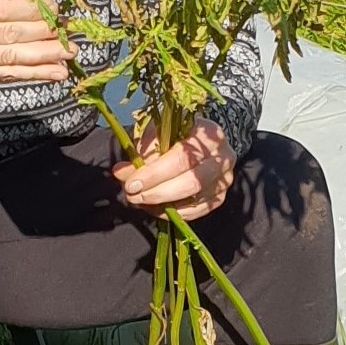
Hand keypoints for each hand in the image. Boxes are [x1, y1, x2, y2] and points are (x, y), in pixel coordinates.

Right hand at [0, 0, 71, 98]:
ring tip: (69, 54)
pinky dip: (33, 74)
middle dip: (44, 35)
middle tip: (68, 33)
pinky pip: (4, 74)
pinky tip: (55, 72)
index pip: (2, 9)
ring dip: (44, 58)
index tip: (56, 10)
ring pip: (10, 59)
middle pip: (9, 35)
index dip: (34, 11)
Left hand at [114, 116, 235, 220]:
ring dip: (163, 204)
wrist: (200, 139)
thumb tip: (121, 172)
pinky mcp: (219, 196)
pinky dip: (173, 213)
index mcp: (208, 132)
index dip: (155, 173)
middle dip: (158, 192)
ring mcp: (224, 179)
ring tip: (140, 201)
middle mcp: (223, 156)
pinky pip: (196, 211)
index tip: (131, 183)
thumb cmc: (177, 132)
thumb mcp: (159, 131)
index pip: (182, 157)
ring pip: (194, 200)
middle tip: (132, 195)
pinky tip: (154, 208)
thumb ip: (142, 150)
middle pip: (191, 182)